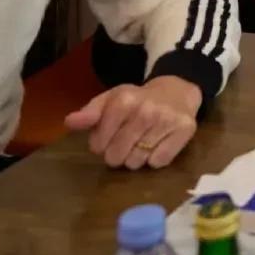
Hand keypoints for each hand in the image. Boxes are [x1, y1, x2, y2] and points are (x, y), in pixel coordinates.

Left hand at [65, 76, 202, 169]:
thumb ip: (90, 113)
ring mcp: (167, 121)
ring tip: (141, 142)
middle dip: (116, 153)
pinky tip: (157, 144)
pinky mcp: (185, 131)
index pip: (98, 143)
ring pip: (137, 162)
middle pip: (116, 156)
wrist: (176, 92)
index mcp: (124, 99)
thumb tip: (70, 122)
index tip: (107, 136)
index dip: (100, 144)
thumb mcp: (111, 100)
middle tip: (124, 141)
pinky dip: (155, 159)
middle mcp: (146, 110)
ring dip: (135, 157)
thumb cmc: (137, 100)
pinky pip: (159, 162)